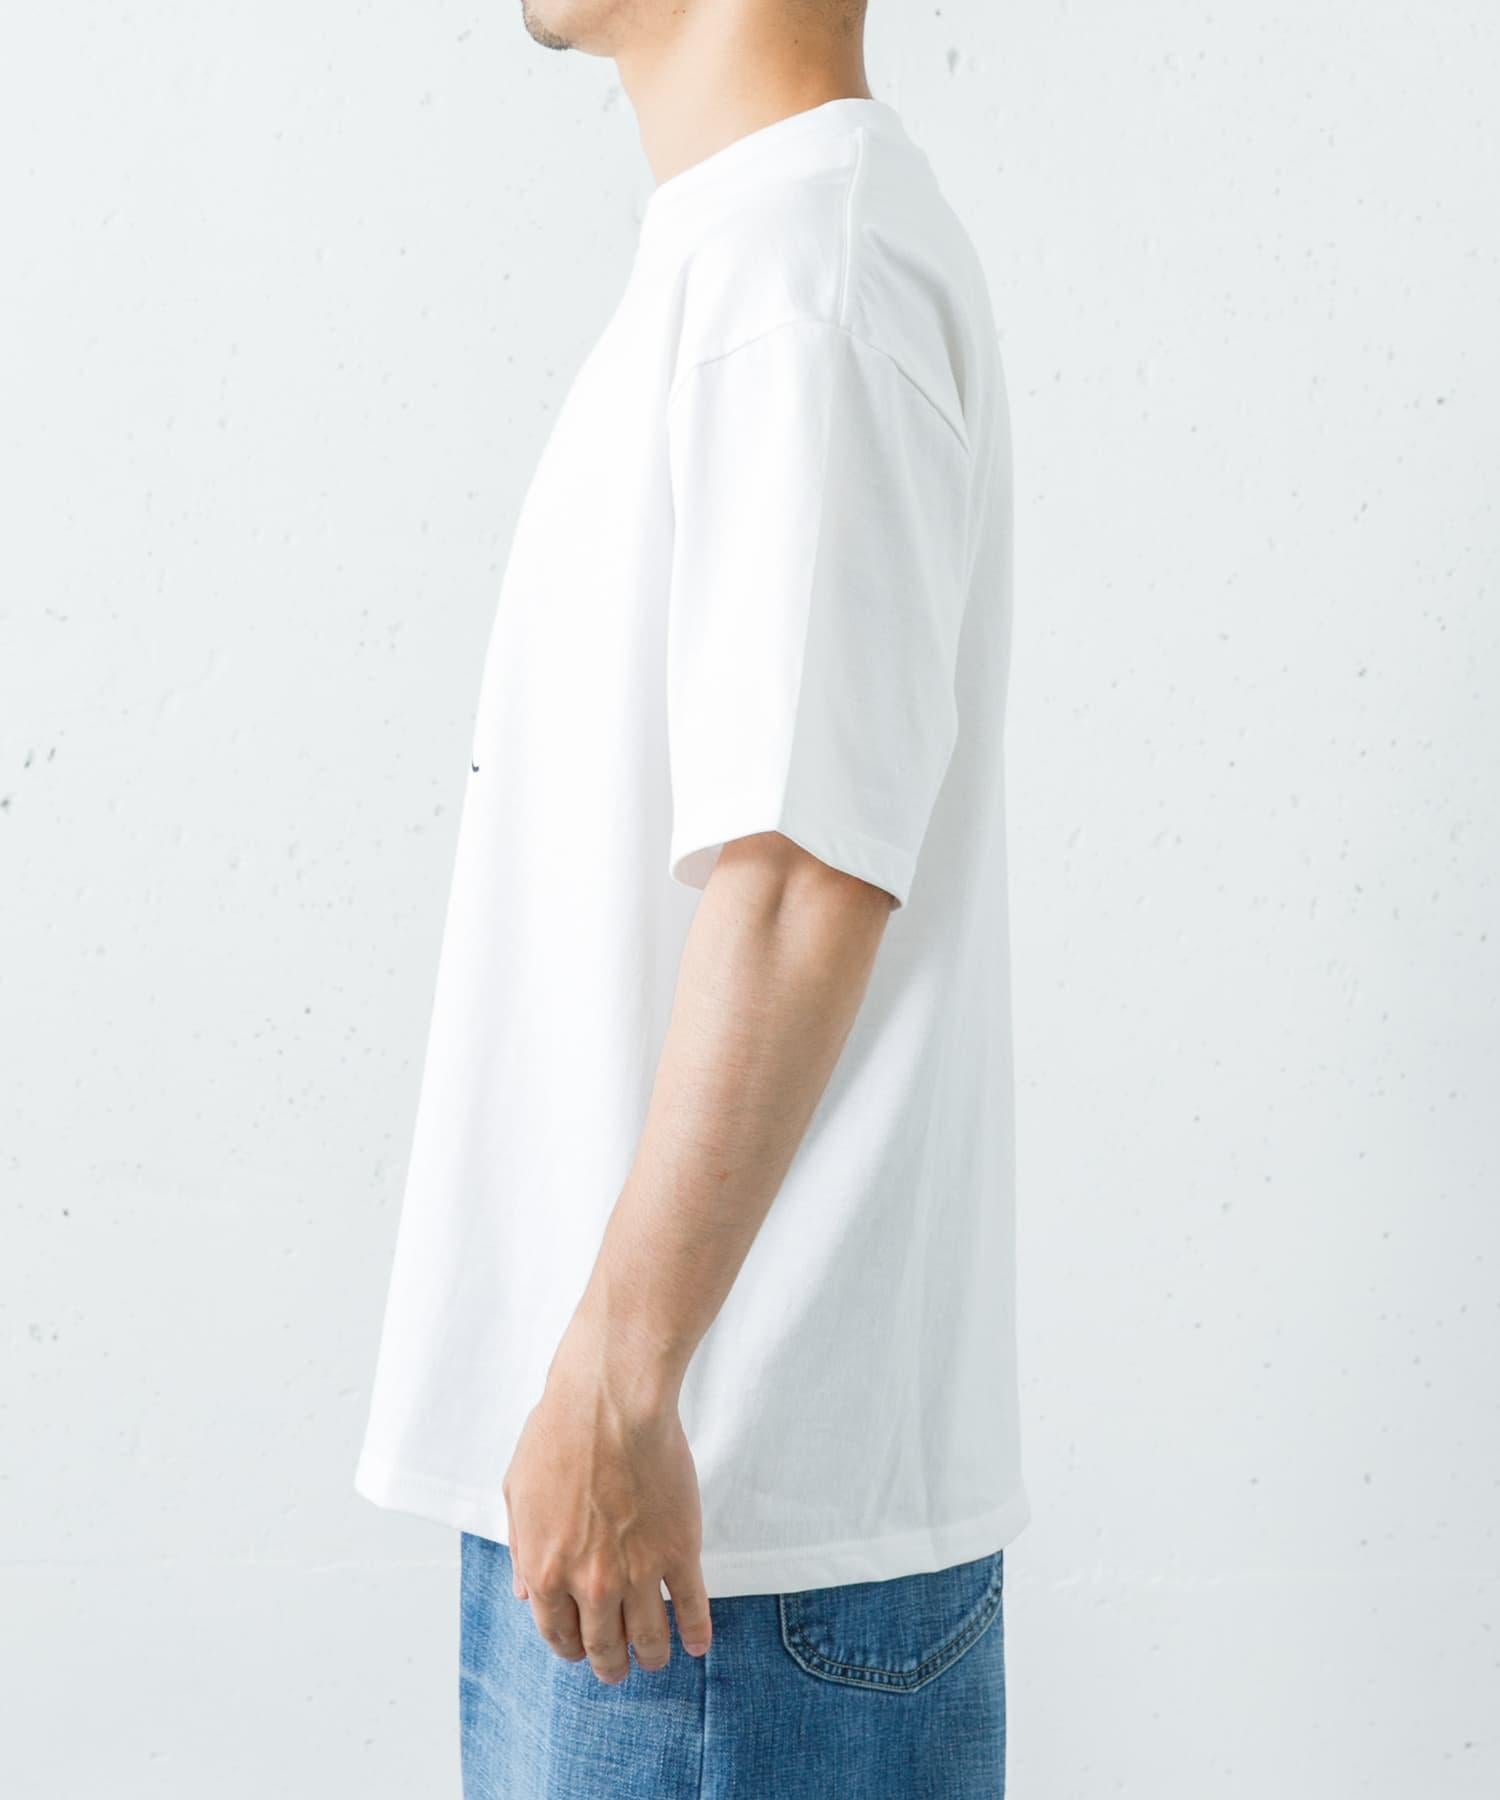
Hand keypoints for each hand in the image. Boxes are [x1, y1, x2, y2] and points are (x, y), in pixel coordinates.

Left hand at [501, 1311, 712, 1683]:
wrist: (610, 1401)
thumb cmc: (558, 1435)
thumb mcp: (518, 1493)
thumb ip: (522, 1550)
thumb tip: (525, 1595)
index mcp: (546, 1572)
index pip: (558, 1634)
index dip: (571, 1648)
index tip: (582, 1650)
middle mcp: (591, 1584)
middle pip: (604, 1647)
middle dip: (611, 1665)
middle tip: (618, 1668)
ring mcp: (639, 1570)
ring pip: (650, 1638)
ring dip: (652, 1656)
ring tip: (655, 1658)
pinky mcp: (679, 1550)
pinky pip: (692, 1607)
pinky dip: (697, 1632)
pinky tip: (699, 1644)